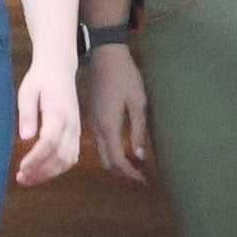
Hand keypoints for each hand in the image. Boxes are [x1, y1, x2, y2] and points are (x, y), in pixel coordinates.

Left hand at [15, 53, 79, 186]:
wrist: (59, 68)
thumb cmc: (40, 79)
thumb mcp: (27, 91)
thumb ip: (27, 114)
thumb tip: (25, 138)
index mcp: (58, 113)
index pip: (49, 142)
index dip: (36, 159)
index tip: (21, 169)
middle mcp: (71, 124)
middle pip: (60, 156)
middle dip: (41, 172)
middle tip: (21, 179)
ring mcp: (76, 129)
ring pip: (68, 160)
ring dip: (49, 173)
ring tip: (29, 178)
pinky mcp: (77, 132)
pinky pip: (72, 156)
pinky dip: (58, 168)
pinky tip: (43, 171)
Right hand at [84, 44, 151, 181]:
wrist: (105, 56)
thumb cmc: (125, 76)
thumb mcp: (138, 102)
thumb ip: (138, 130)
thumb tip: (140, 156)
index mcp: (108, 126)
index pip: (117, 160)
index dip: (131, 173)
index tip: (145, 180)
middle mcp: (97, 128)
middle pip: (106, 161)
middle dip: (123, 172)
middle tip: (141, 176)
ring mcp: (92, 122)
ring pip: (101, 153)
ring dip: (116, 162)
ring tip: (134, 165)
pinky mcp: (92, 116)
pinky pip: (99, 142)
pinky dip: (111, 151)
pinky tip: (123, 148)